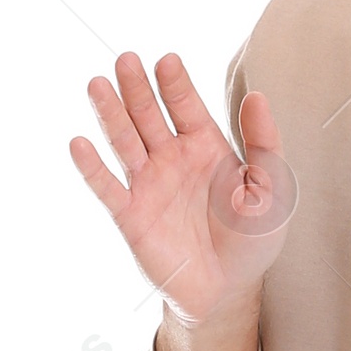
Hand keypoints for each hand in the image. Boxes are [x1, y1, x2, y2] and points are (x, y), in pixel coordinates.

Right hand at [69, 53, 295, 328]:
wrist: (227, 290)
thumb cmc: (251, 239)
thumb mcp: (271, 190)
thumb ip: (265, 145)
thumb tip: (258, 96)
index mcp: (204, 145)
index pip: (185, 105)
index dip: (175, 83)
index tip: (167, 61)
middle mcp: (170, 157)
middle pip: (148, 114)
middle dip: (137, 88)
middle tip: (126, 60)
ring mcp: (147, 184)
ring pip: (124, 141)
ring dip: (110, 114)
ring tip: (97, 85)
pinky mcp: (130, 215)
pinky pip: (107, 188)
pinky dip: (92, 167)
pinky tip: (79, 143)